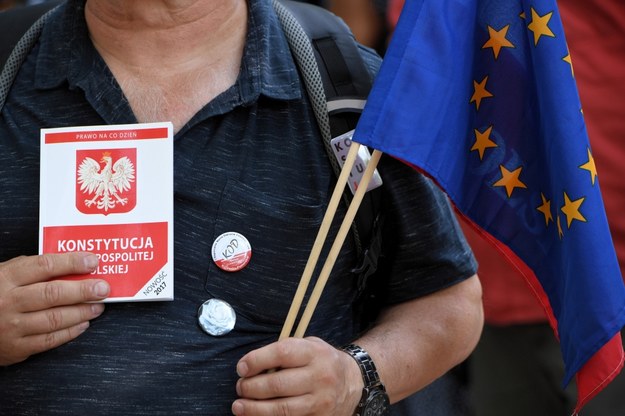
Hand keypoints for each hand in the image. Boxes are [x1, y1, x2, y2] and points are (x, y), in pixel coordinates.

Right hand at [0, 253, 108, 365]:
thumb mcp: (4, 274)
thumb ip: (32, 269)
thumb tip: (72, 264)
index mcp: (5, 278)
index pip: (44, 266)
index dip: (72, 262)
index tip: (93, 261)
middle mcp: (8, 302)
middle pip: (53, 294)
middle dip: (84, 290)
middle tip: (103, 288)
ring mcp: (11, 327)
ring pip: (55, 319)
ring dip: (82, 312)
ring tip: (98, 306)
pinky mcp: (16, 348)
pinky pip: (49, 340)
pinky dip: (71, 332)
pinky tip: (83, 323)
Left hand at [232, 337, 362, 415]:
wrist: (353, 383)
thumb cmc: (322, 362)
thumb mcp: (309, 346)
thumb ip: (284, 351)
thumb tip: (251, 365)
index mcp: (315, 353)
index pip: (282, 353)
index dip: (257, 360)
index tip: (241, 367)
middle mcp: (320, 377)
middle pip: (278, 384)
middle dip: (251, 387)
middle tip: (240, 387)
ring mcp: (321, 401)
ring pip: (282, 409)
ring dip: (255, 409)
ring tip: (239, 406)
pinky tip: (257, 415)